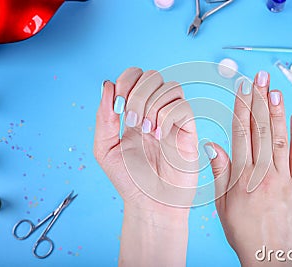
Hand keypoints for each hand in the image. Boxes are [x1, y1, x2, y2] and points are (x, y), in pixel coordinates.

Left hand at [94, 68, 197, 266]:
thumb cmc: (130, 180)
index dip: (126, 81)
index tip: (117, 105)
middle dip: (138, 94)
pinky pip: (183, 107)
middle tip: (131, 120)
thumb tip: (107, 84)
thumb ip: (104, 117)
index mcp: (135, 112)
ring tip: (146, 130)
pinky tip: (159, 135)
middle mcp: (155, 112)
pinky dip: (167, 117)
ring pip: (171, 87)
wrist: (151, 204)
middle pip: (153, 76)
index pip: (136, 76)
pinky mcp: (188, 131)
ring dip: (153, 105)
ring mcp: (173, 120)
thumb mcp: (105, 148)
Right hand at [207, 71, 291, 265]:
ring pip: (280, 139)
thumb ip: (220, 173)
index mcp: (243, 177)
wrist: (271, 257)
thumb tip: (212, 146)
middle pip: (261, 130)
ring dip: (277, 112)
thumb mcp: (222, 205)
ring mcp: (284, 179)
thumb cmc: (245, 233)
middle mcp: (264, 174)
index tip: (241, 90)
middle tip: (260, 78)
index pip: (241, 134)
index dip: (241, 109)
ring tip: (274, 90)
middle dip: (260, 101)